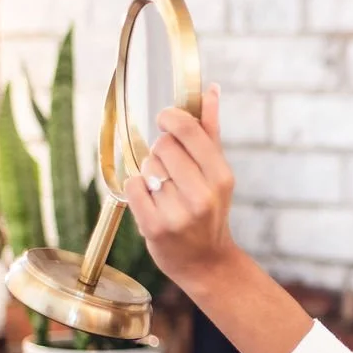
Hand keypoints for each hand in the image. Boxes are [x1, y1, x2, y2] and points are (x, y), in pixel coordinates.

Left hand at [124, 83, 237, 293]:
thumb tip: (210, 89)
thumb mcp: (217, 172)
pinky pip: (132, 187)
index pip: (187, 131)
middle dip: (161, 151)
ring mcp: (177, 213)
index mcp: (221, 177)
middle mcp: (201, 195)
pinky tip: (150, 199)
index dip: (171, 118)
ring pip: (147, 167)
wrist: (206, 262)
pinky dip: (136, 188)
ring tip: (164, 189)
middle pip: (162, 146)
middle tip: (170, 168)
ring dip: (150, 172)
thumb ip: (211, 129)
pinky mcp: (154, 228)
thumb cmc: (210, 210)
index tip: (165, 119)